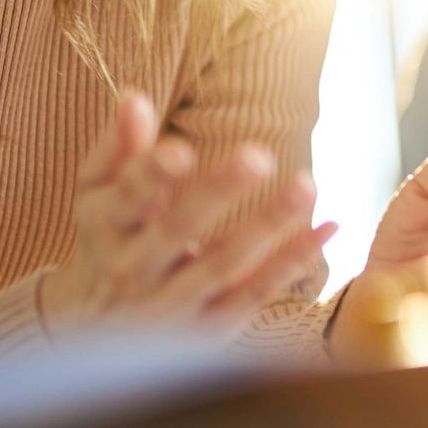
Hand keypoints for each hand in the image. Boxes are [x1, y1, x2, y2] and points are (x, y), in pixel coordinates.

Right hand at [38, 92, 332, 334]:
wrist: (99, 331)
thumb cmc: (109, 238)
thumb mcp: (99, 193)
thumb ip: (119, 146)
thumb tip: (134, 96)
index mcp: (105, 227)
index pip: (126, 198)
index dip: (151, 175)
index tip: (179, 150)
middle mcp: (132, 271)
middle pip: (175, 231)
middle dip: (216, 194)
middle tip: (258, 155)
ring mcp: (170, 305)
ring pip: (222, 265)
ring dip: (267, 224)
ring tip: (306, 183)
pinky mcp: (208, 329)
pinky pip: (255, 294)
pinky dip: (293, 262)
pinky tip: (329, 226)